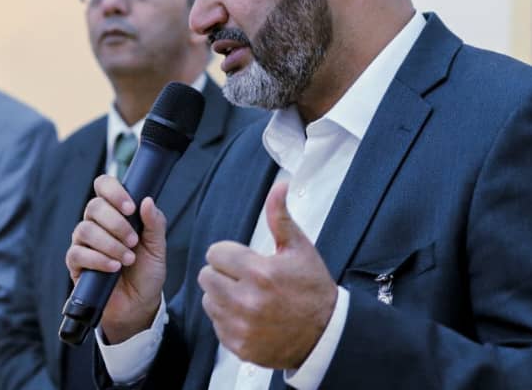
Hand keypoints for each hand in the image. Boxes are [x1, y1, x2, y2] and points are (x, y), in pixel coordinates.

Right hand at [65, 174, 166, 342]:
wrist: (139, 304)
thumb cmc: (147, 272)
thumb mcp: (157, 247)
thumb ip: (154, 223)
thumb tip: (147, 200)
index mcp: (116, 212)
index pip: (104, 186)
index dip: (114, 191)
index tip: (130, 207)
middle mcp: (97, 223)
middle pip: (94, 207)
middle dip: (117, 223)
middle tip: (133, 241)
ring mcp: (84, 243)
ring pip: (85, 229)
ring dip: (110, 244)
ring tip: (127, 259)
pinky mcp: (76, 264)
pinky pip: (77, 253)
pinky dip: (98, 259)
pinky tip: (113, 267)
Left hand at [198, 181, 336, 368]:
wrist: (325, 334)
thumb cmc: (312, 287)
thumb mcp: (300, 248)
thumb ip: (280, 217)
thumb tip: (279, 185)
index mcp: (260, 272)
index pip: (214, 254)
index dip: (229, 253)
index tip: (244, 259)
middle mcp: (246, 301)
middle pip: (206, 277)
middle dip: (222, 273)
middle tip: (243, 277)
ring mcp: (241, 326)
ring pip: (208, 301)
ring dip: (222, 297)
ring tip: (246, 297)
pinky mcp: (238, 346)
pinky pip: (216, 325)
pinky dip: (228, 320)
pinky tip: (249, 316)